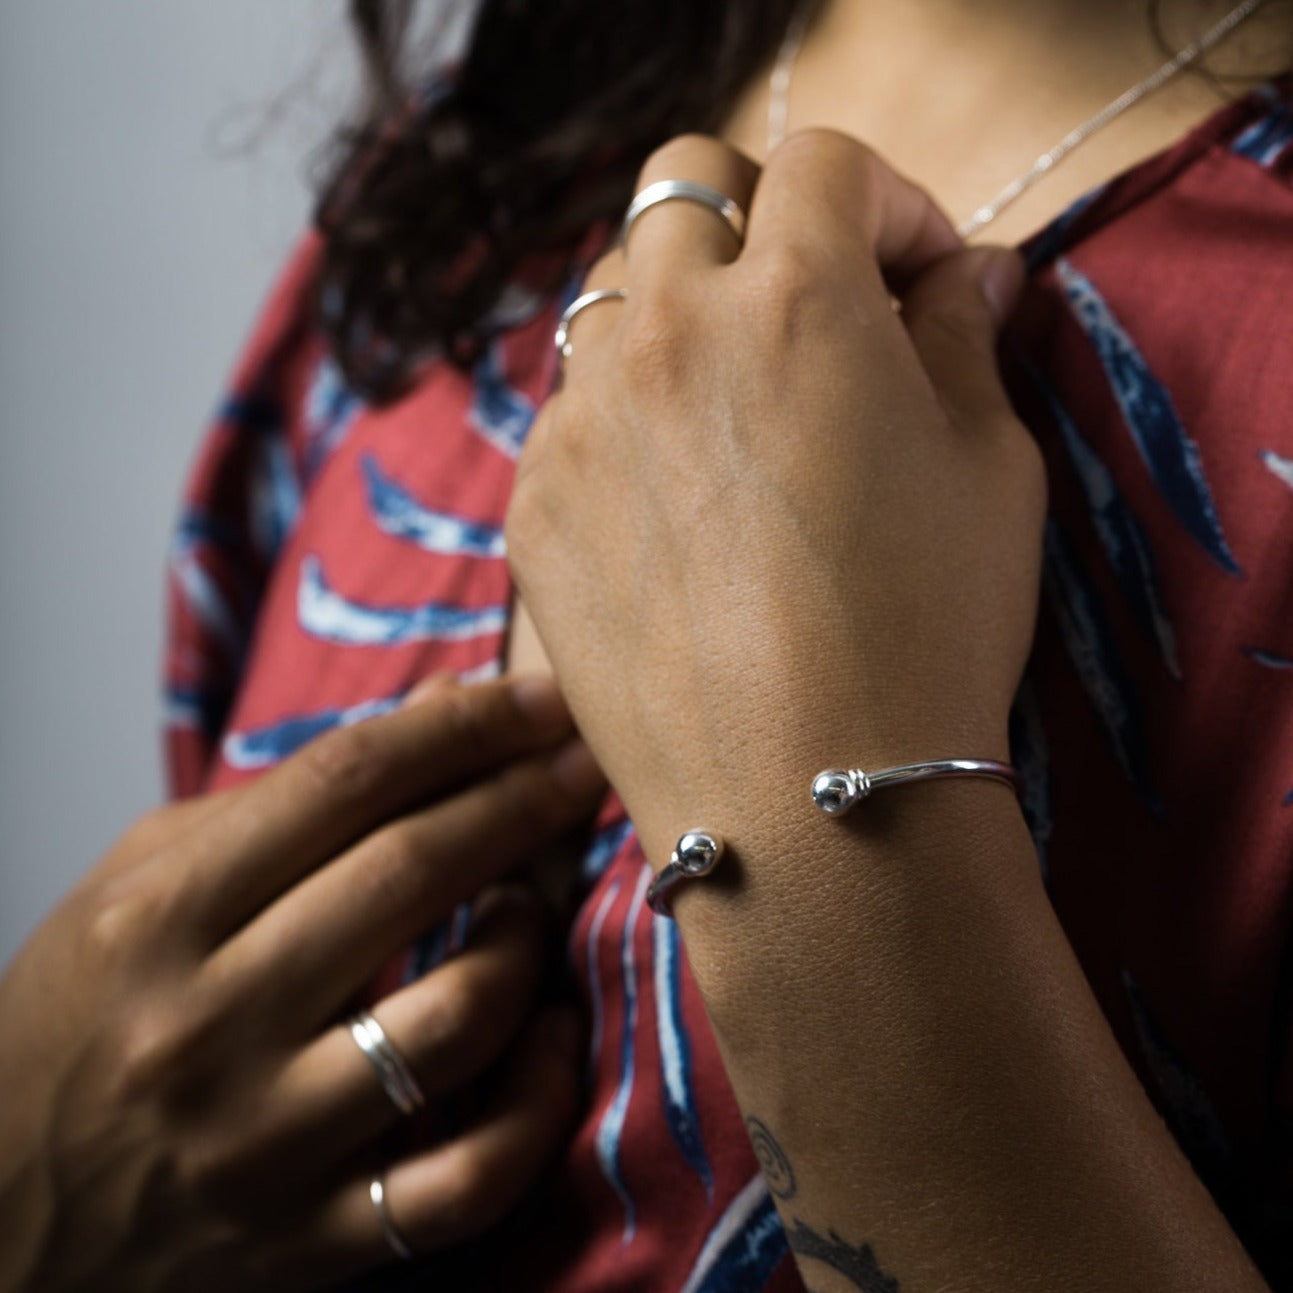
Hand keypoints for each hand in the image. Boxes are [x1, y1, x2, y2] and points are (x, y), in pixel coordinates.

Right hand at [0, 675, 604, 1290]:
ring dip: (525, 943)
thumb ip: (288, 796)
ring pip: (455, 1019)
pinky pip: (467, 1177)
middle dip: (520, 801)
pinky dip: (537, 1101)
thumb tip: (444, 706)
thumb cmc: (80, 1020)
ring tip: (532, 905)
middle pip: (408, 875)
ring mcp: (264, 1144)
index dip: (462, 729)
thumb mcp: (141, 883)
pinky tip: (549, 1036)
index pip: (343, 783)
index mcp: (160, 920)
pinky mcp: (312, 1240)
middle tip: (584, 764)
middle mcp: (208, 1027)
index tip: (540, 701)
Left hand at [506, 132, 1044, 864]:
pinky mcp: (533, 506)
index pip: (826, 164)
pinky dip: (623, 426)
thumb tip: (966, 274)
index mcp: (796, 299)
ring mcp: (581, 420)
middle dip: (755, 222)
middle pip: (683, 189)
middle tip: (806, 308)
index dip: (886, 205)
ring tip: (732, 410)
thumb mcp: (992, 472)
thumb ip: (965, 340)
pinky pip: (568, 417)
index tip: (915, 277)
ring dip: (676, 318)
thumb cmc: (927, 635)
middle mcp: (667, 333)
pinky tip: (675, 511)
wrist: (808, 802)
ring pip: (610, 302)